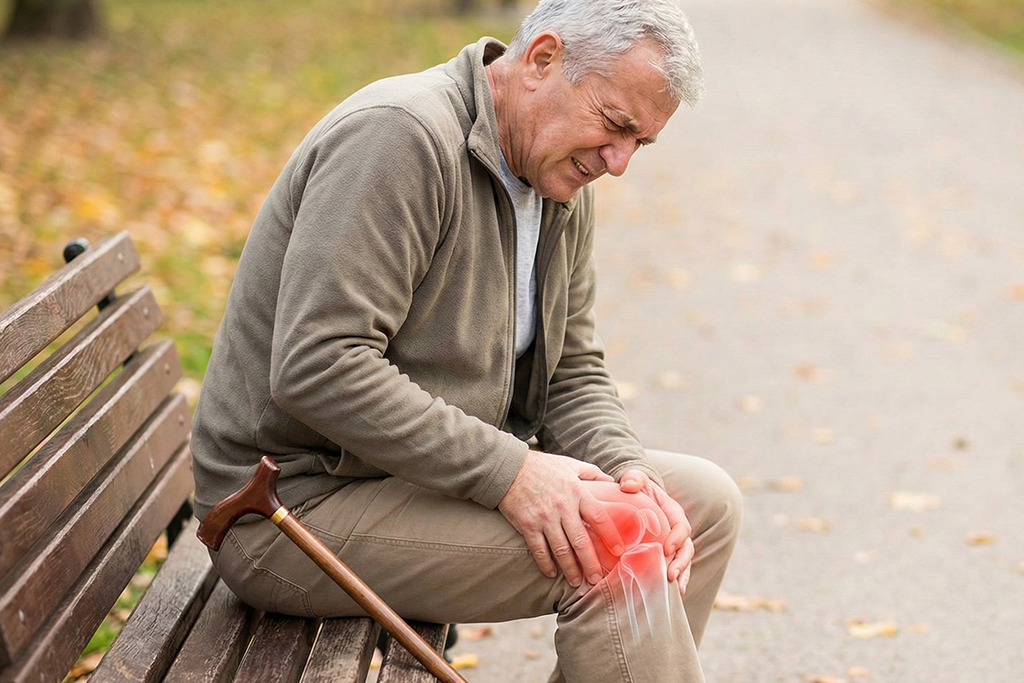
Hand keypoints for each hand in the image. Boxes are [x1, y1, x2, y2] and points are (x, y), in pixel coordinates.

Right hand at [498, 451, 624, 586]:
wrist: (507, 467)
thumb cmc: (541, 466)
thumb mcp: (570, 464)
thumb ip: (592, 473)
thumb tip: (612, 481)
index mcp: (576, 492)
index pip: (599, 518)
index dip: (610, 537)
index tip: (618, 552)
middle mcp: (563, 507)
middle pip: (581, 541)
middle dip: (591, 563)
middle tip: (596, 579)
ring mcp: (544, 517)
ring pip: (561, 550)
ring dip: (570, 569)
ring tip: (577, 582)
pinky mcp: (527, 524)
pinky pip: (539, 549)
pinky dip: (546, 564)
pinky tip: (552, 573)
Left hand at [618, 468, 693, 593]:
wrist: (633, 498)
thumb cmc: (635, 488)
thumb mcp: (634, 478)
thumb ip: (633, 478)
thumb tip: (628, 485)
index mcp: (673, 513)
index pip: (681, 526)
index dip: (677, 538)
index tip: (666, 548)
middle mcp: (677, 531)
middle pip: (686, 549)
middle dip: (681, 563)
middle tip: (670, 575)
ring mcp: (672, 544)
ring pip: (683, 562)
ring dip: (681, 575)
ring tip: (675, 589)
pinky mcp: (664, 555)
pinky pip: (673, 569)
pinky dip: (674, 581)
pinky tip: (668, 594)